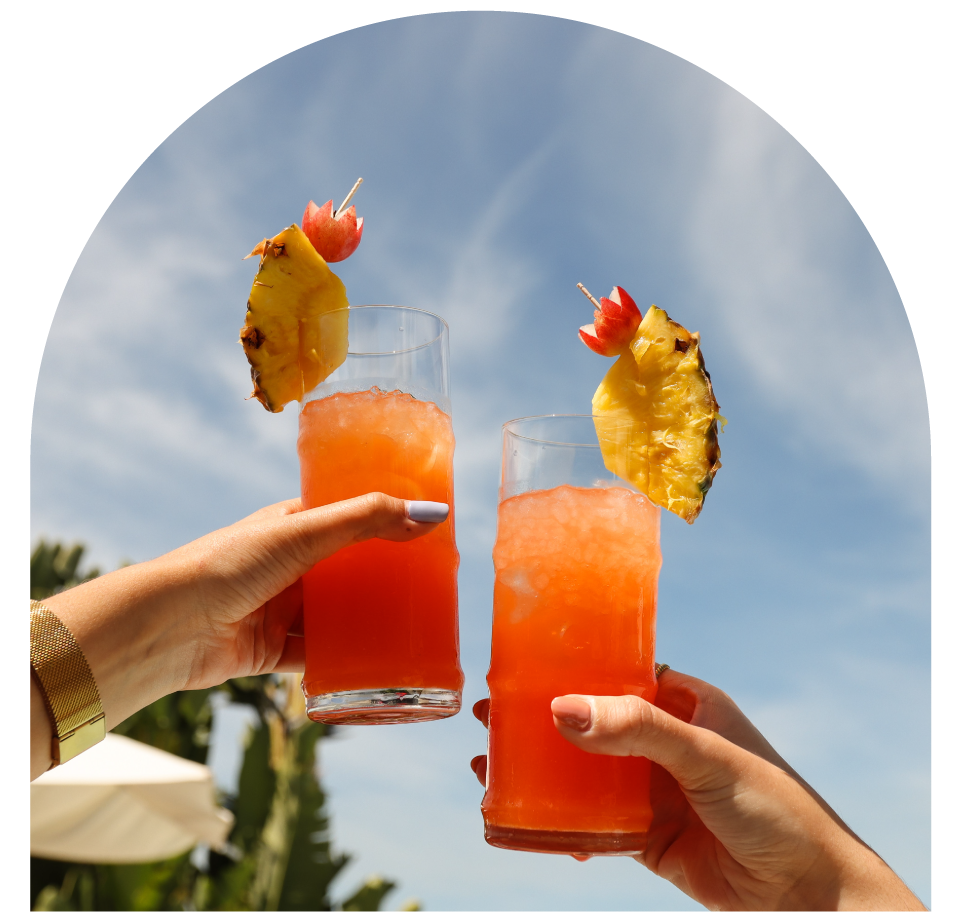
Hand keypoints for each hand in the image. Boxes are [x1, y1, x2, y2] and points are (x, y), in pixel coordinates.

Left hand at [31, 493, 446, 779]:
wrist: (166, 628)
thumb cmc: (226, 566)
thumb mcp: (302, 534)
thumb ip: (366, 521)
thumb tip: (432, 514)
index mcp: (292, 525)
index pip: (349, 515)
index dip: (387, 521)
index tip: (428, 530)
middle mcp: (288, 564)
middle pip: (350, 569)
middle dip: (386, 577)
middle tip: (433, 584)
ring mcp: (281, 607)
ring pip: (338, 614)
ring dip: (369, 620)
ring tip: (417, 625)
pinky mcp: (273, 650)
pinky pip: (320, 655)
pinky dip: (345, 659)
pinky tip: (379, 663)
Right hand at [471, 670, 924, 911]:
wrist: (807, 894)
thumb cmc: (776, 807)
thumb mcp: (706, 756)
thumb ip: (637, 730)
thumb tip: (563, 709)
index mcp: (686, 703)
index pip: (618, 673)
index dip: (571, 669)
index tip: (523, 667)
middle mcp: (665, 742)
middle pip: (591, 722)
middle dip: (543, 721)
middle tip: (491, 717)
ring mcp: (654, 789)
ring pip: (585, 773)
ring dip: (543, 772)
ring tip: (490, 766)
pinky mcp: (647, 835)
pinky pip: (594, 822)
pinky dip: (563, 823)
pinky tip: (532, 823)